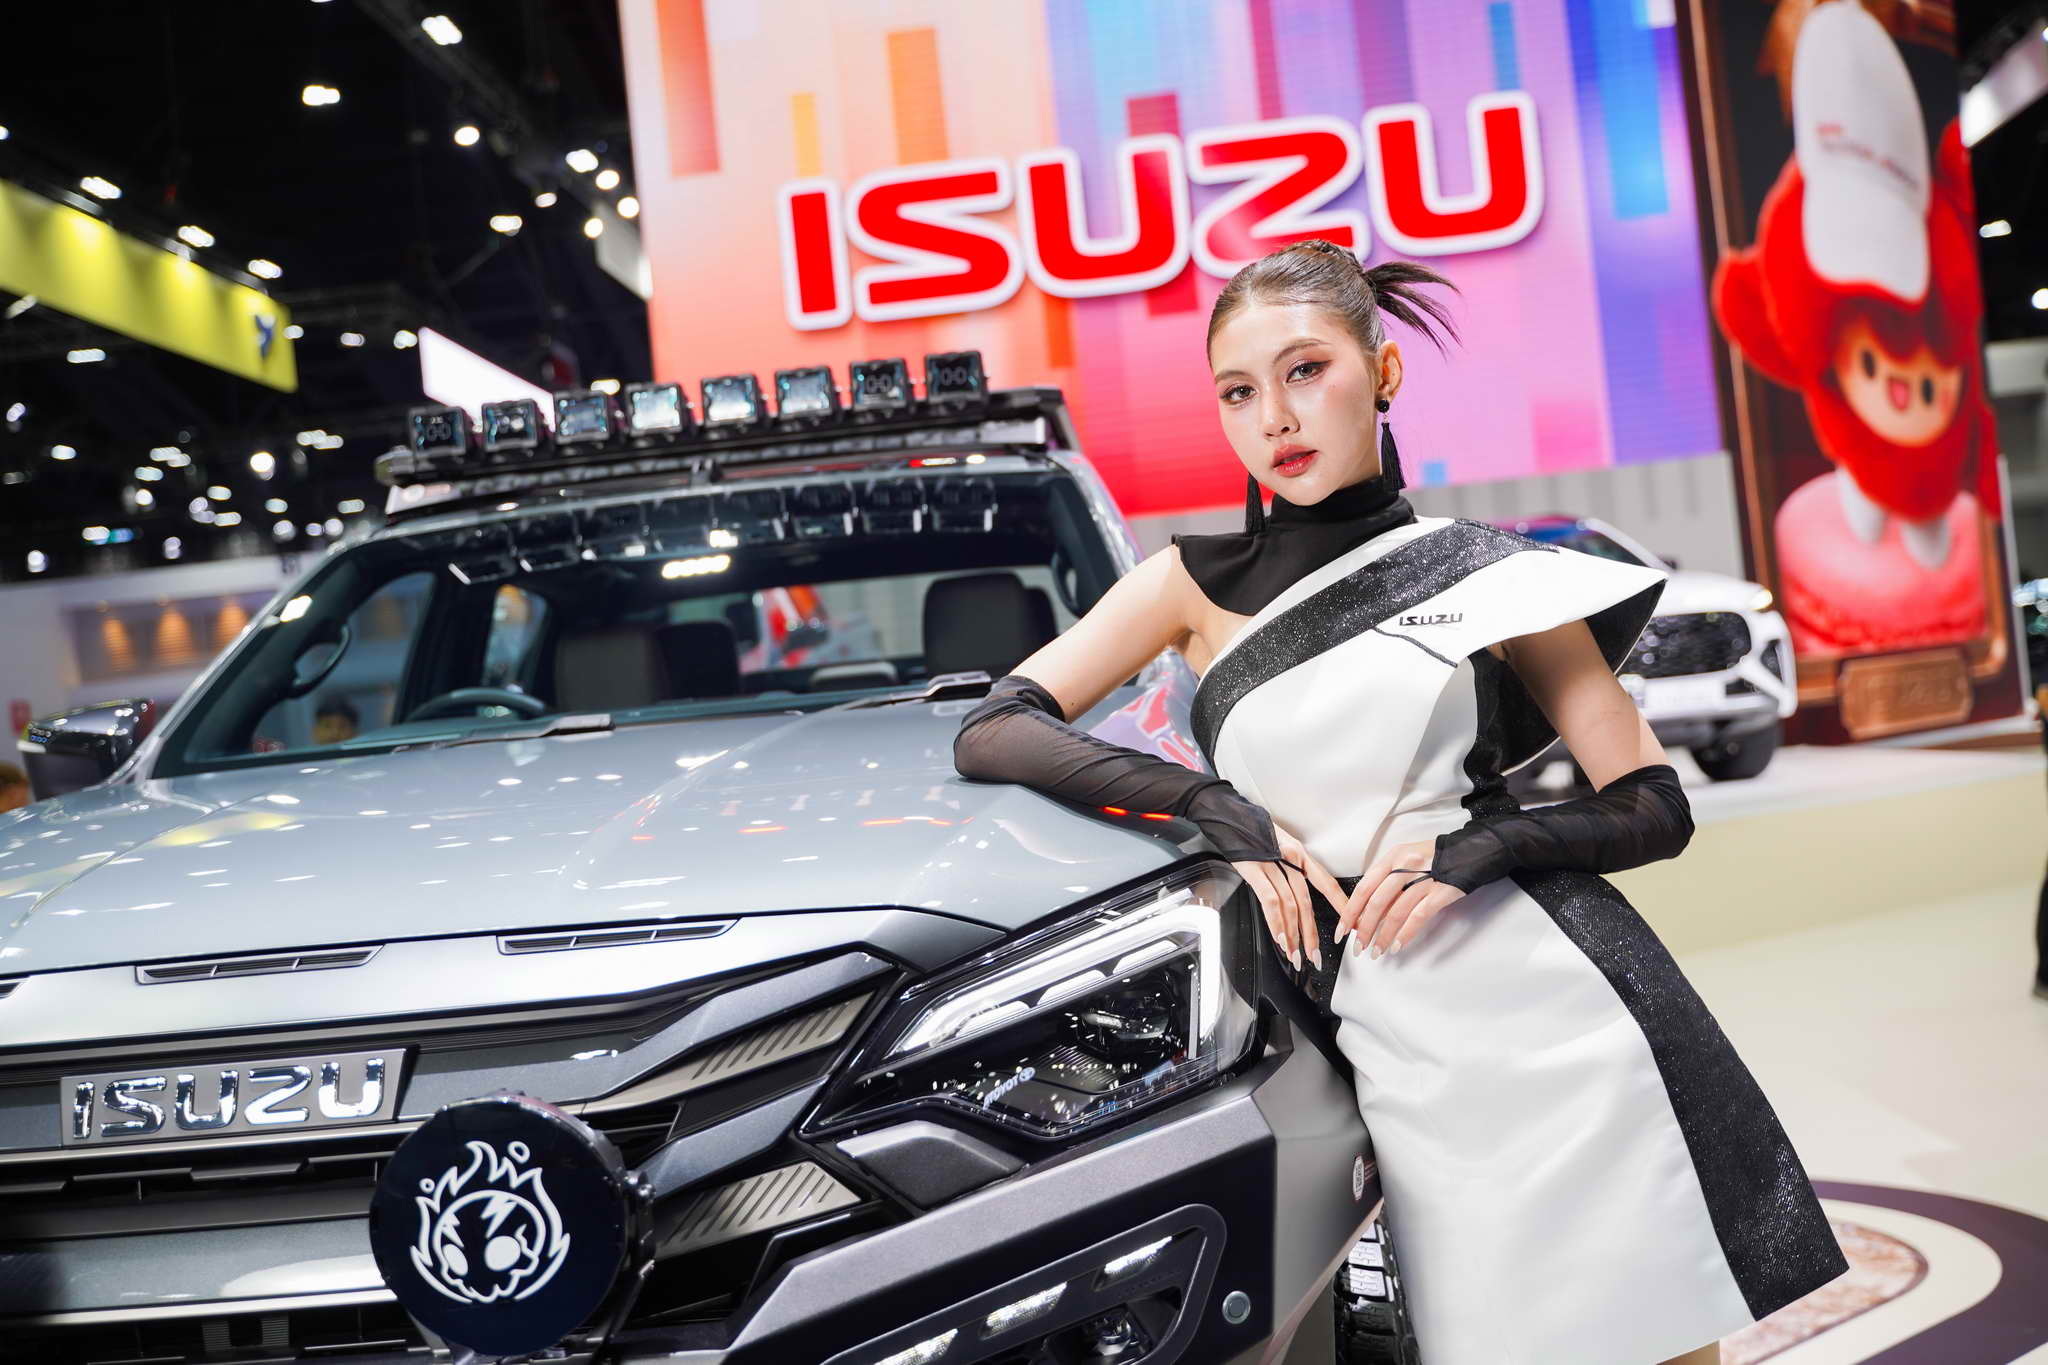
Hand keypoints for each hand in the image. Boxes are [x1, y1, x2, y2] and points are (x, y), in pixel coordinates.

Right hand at [1232, 826, 1346, 971]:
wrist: (1227, 812)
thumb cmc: (1250, 829)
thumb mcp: (1277, 844)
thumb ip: (1288, 867)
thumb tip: (1294, 896)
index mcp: (1300, 853)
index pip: (1326, 883)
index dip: (1340, 905)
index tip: (1350, 925)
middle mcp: (1291, 857)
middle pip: (1307, 902)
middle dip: (1312, 933)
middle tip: (1316, 956)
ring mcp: (1273, 863)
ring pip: (1290, 905)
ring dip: (1293, 935)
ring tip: (1295, 955)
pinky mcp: (1255, 869)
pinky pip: (1270, 900)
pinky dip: (1276, 922)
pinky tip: (1280, 938)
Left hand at [1335, 837, 1468, 959]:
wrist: (1472, 851)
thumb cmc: (1436, 858)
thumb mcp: (1407, 859)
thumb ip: (1388, 879)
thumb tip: (1367, 910)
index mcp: (1393, 857)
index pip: (1364, 887)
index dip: (1351, 911)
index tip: (1343, 929)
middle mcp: (1405, 866)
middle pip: (1377, 902)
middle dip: (1364, 929)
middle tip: (1358, 946)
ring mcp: (1424, 879)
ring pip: (1396, 912)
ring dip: (1383, 936)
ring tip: (1377, 951)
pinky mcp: (1441, 892)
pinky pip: (1418, 916)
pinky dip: (1406, 933)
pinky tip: (1397, 945)